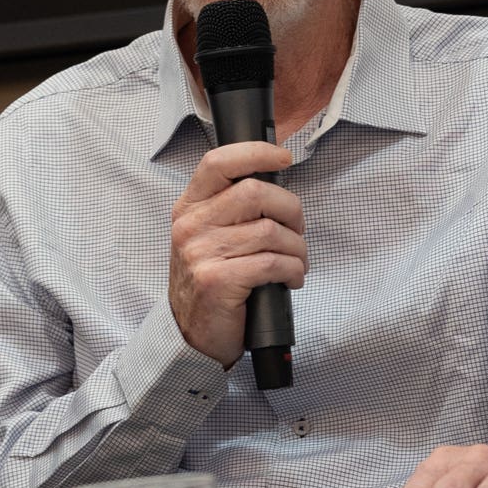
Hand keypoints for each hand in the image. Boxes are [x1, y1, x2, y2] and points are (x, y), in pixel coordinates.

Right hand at [168, 141, 303, 366]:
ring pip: (271, 231)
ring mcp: (201, 253)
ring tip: (296, 262)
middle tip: (298, 229)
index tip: (284, 158)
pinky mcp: (217, 281)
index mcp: (189, 208)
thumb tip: (277, 185)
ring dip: (297, 248)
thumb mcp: (207, 237)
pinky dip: (292, 270)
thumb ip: (231, 209)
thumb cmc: (210, 281)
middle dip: (291, 210)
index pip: (218, 162)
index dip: (256, 152)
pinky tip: (291, 279)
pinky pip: (272, 263)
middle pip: (256, 192)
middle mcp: (191, 226)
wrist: (191, 335)